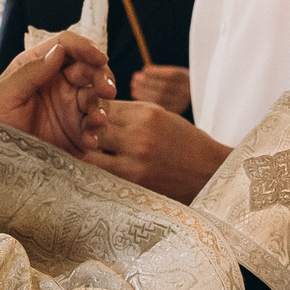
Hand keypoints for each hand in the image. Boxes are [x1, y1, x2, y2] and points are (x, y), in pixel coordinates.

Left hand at [0, 30, 112, 154]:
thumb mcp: (5, 95)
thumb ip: (31, 72)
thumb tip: (59, 50)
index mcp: (40, 66)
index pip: (66, 46)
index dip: (85, 47)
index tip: (99, 57)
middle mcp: (60, 82)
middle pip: (89, 69)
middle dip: (102, 77)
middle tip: (107, 91)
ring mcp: (71, 106)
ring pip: (97, 97)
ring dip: (102, 106)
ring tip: (96, 120)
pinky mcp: (79, 130)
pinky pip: (95, 127)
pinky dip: (97, 132)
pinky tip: (90, 140)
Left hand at [82, 100, 230, 200]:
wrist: (211, 173)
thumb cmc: (184, 143)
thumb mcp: (162, 116)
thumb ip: (130, 114)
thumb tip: (94, 110)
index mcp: (147, 113)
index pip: (101, 106)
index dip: (90, 111)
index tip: (87, 118)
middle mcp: (139, 135)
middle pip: (92, 126)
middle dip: (83, 130)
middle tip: (79, 137)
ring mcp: (136, 161)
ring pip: (90, 152)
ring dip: (85, 153)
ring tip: (84, 154)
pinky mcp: (135, 183)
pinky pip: (101, 175)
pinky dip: (94, 171)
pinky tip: (93, 171)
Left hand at [128, 64, 192, 114]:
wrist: (192, 98)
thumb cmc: (178, 82)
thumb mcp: (176, 74)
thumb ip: (163, 72)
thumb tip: (145, 71)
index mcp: (188, 80)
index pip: (171, 75)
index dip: (156, 72)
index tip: (144, 70)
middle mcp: (186, 92)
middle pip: (164, 87)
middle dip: (147, 82)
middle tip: (135, 78)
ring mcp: (181, 104)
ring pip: (160, 97)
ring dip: (143, 91)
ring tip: (134, 85)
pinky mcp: (175, 112)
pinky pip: (157, 106)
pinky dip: (145, 99)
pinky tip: (137, 94)